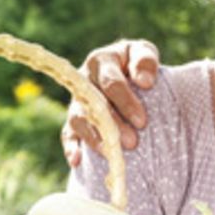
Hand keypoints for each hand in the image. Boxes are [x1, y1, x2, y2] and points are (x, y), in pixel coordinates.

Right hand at [61, 39, 162, 166]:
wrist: (128, 76)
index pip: (110, 82)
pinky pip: (68, 134)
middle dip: (112, 125)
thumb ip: (146, 61)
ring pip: (79, 120)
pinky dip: (71, 147)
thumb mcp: (144, 53)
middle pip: (93, 104)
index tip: (143, 121)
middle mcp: (84, 80)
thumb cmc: (137, 65)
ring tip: (111, 154)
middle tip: (132, 142)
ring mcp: (77, 101)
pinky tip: (76, 161)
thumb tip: (144, 81)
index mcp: (101, 60)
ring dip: (94, 138)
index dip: (125, 101)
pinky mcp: (74, 121)